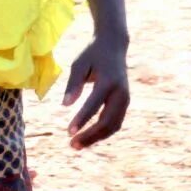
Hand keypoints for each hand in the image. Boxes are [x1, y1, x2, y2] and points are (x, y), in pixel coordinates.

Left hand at [61, 34, 128, 149]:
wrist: (114, 46)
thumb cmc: (92, 54)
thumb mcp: (79, 64)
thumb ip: (73, 84)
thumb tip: (65, 106)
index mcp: (109, 80)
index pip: (94, 104)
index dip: (82, 119)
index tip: (68, 132)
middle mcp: (121, 92)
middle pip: (107, 121)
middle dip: (90, 135)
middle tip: (71, 144)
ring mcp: (125, 99)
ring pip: (113, 126)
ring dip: (96, 138)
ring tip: (76, 145)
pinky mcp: (125, 103)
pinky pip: (115, 123)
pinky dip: (102, 133)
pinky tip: (87, 137)